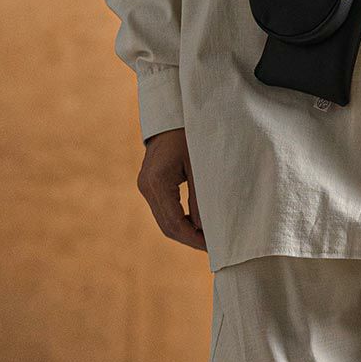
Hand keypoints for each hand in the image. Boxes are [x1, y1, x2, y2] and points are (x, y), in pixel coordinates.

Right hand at [137, 127, 206, 251]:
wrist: (172, 114)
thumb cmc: (190, 134)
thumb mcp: (200, 165)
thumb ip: (202, 197)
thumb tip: (206, 229)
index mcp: (157, 182)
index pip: (174, 223)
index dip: (194, 239)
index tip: (214, 246)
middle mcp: (146, 187)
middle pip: (167, 227)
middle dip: (191, 239)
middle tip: (214, 246)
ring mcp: (145, 186)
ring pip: (165, 221)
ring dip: (186, 232)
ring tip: (209, 237)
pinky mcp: (150, 185)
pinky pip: (164, 210)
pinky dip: (180, 220)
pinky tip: (198, 223)